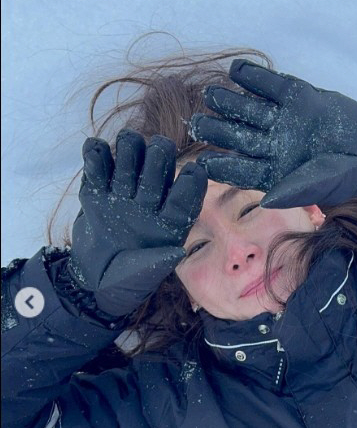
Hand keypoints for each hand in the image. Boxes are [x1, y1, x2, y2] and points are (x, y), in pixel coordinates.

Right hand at [69, 129, 206, 317]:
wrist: (92, 277)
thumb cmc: (128, 279)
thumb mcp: (145, 275)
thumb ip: (159, 261)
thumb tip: (178, 250)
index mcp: (172, 217)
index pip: (187, 190)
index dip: (191, 179)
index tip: (192, 172)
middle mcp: (153, 198)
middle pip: (160, 160)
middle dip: (157, 156)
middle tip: (149, 163)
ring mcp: (125, 189)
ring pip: (132, 151)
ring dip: (129, 148)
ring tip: (119, 166)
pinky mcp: (99, 186)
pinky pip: (99, 159)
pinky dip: (96, 153)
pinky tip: (95, 155)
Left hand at [189, 60, 356, 208]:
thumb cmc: (345, 174)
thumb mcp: (319, 186)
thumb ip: (291, 192)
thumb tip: (265, 201)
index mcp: (272, 171)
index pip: (240, 168)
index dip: (221, 164)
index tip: (203, 161)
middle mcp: (272, 145)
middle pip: (238, 136)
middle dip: (218, 130)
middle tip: (197, 123)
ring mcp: (282, 120)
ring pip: (249, 109)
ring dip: (229, 101)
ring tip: (210, 94)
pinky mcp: (296, 96)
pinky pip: (269, 85)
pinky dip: (253, 77)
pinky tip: (235, 70)